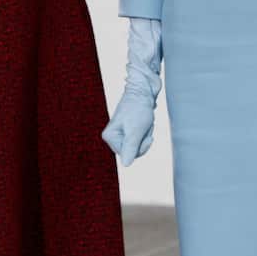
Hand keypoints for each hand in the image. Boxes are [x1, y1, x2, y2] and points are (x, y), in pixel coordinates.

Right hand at [102, 18, 161, 166]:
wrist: (144, 90)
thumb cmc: (139, 108)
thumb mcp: (136, 130)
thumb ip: (131, 148)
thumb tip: (126, 165)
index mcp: (109, 137)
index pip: (127, 155)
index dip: (140, 146)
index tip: (142, 131)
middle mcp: (112, 136)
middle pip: (133, 152)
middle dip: (143, 140)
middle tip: (144, 124)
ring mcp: (120, 133)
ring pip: (138, 145)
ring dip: (146, 134)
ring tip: (145, 121)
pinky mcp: (128, 129)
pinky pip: (141, 138)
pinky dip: (147, 131)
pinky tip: (146, 121)